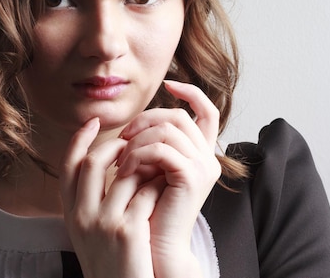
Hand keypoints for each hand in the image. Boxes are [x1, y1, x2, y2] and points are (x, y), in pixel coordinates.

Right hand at [60, 117, 165, 277]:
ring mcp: (104, 223)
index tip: (93, 123)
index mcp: (70, 213)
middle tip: (131, 142)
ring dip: (143, 164)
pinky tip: (165, 183)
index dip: (79, 140)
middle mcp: (81, 215)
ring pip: (125, 174)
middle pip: (93, 162)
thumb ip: (90, 201)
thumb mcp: (87, 232)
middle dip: (115, 146)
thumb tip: (104, 165)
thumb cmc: (110, 263)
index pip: (67, 166)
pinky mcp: (129, 231)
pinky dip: (157, 184)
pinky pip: (146, 193)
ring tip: (155, 161)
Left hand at [116, 80, 221, 276]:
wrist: (153, 246)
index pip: (208, 111)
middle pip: (178, 116)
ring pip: (167, 129)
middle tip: (123, 138)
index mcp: (200, 153)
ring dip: (137, 140)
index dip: (191, 92)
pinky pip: (161, 148)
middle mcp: (208, 158)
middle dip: (145, 120)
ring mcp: (203, 167)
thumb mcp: (148, 169)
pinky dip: (137, 154)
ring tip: (121, 159)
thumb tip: (134, 122)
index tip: (168, 83)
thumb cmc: (145, 209)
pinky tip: (124, 169)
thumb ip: (151, 144)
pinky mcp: (191, 177)